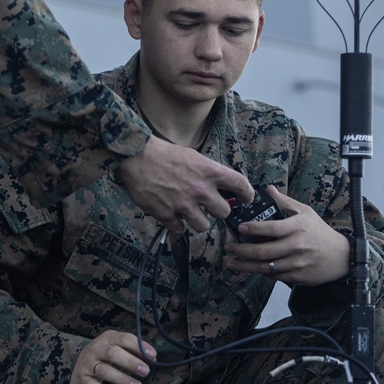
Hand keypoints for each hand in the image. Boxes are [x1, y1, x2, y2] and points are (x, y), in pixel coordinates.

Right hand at [69, 330, 156, 383]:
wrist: (77, 370)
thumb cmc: (104, 359)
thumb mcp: (117, 351)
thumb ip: (134, 352)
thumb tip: (152, 358)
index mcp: (107, 339)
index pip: (124, 339)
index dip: (139, 346)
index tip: (153, 355)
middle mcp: (96, 349)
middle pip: (112, 353)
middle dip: (130, 362)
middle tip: (146, 371)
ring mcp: (87, 365)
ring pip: (104, 370)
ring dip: (122, 379)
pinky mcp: (82, 380)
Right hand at [115, 136, 253, 233]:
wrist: (135, 157)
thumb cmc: (163, 153)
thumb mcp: (192, 156)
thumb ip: (207, 172)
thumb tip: (219, 184)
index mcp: (209, 171)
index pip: (240, 185)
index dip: (247, 195)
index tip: (246, 200)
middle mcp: (200, 190)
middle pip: (223, 213)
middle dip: (218, 211)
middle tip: (209, 207)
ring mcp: (184, 204)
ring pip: (203, 226)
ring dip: (198, 221)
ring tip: (189, 213)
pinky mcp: (167, 214)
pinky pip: (179, 229)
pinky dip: (177, 225)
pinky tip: (172, 216)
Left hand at [222, 186, 350, 286]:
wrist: (340, 256)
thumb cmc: (320, 232)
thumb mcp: (306, 212)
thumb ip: (285, 202)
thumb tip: (268, 189)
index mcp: (297, 227)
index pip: (270, 228)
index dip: (252, 228)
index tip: (239, 227)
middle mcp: (296, 246)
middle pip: (262, 251)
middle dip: (240, 250)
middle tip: (228, 247)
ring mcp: (296, 263)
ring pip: (265, 267)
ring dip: (244, 266)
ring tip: (230, 262)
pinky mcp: (297, 277)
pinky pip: (274, 276)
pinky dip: (261, 272)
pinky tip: (251, 267)